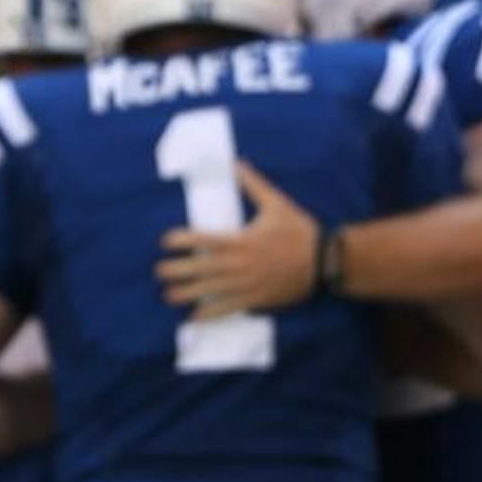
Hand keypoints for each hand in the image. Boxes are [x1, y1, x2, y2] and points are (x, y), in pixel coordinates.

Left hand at [157, 160, 320, 318]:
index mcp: (242, 240)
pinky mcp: (256, 299)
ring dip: (187, 293)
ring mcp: (247, 284)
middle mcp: (240, 264)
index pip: (205, 239)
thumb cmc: (299, 231)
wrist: (323, 261)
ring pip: (211, 290)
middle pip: (202, 267)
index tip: (165, 241)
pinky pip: (229, 308)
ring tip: (167, 296)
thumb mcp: (277, 203)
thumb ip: (253, 184)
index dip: (184, 240)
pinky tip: (194, 318)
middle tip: (158, 271)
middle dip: (178, 270)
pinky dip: (210, 313)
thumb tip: (236, 163)